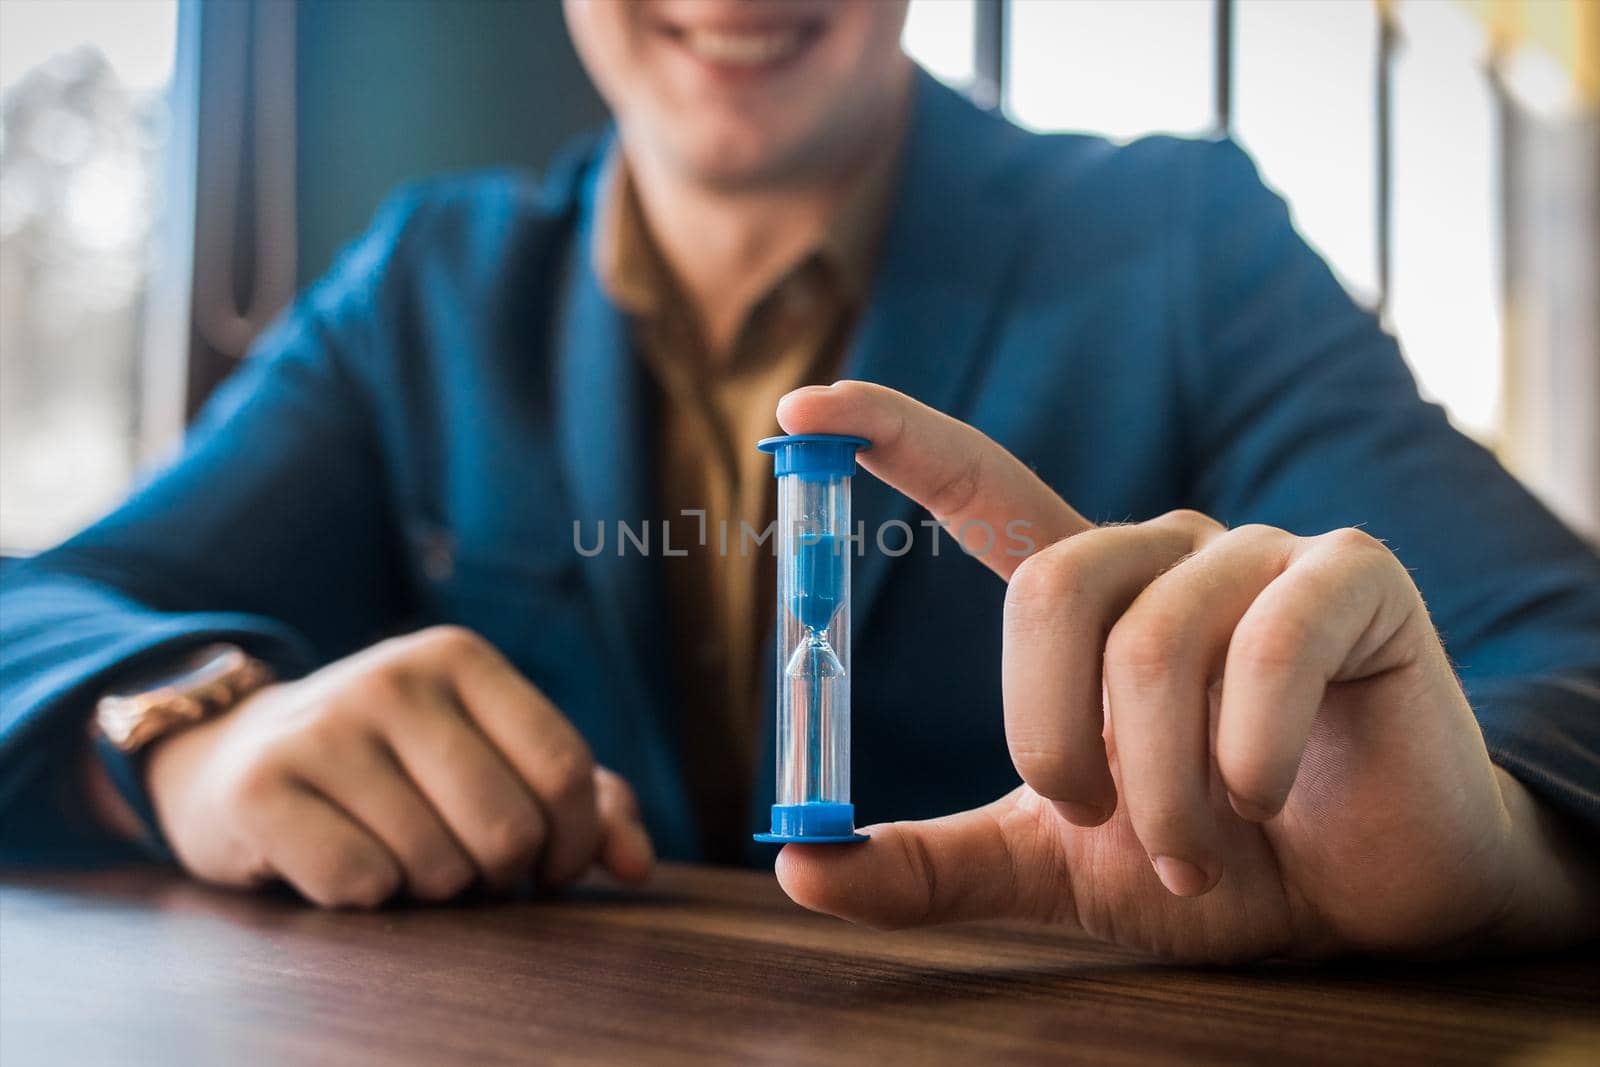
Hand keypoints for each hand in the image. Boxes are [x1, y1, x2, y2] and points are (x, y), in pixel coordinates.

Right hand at [144, 626, 652, 907]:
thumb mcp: (491, 757)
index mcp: (460, 658)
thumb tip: (638, 866)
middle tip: (471, 867)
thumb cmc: (397, 768)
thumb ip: (585, 803)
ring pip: (435, 866)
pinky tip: (343, 859)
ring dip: (431, 888)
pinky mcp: (260, 788)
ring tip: (402, 854)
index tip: (551, 866)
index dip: (575, 841)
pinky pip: (361, 885)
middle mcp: (392, 676)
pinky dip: (366, 897)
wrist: (238, 756)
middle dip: (501, 873)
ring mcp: (321, 727)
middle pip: (507, 827)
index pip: (564, 768)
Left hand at [771, 381, 1598, 960]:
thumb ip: (933, 864)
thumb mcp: (1051, 869)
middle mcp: (1167, 554)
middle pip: (1051, 590)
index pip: (983, 487)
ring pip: (1153, 644)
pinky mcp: (1353, 576)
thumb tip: (798, 863)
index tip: (800, 409)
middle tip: (1103, 824)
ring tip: (1201, 849)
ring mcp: (1261, 554)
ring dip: (1165, 791)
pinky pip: (1267, 646)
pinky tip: (1272, 797)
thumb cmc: (1216, 863)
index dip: (895, 438)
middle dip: (1057, 742)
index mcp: (1092, 600)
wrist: (1366, 907)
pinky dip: (1249, 755)